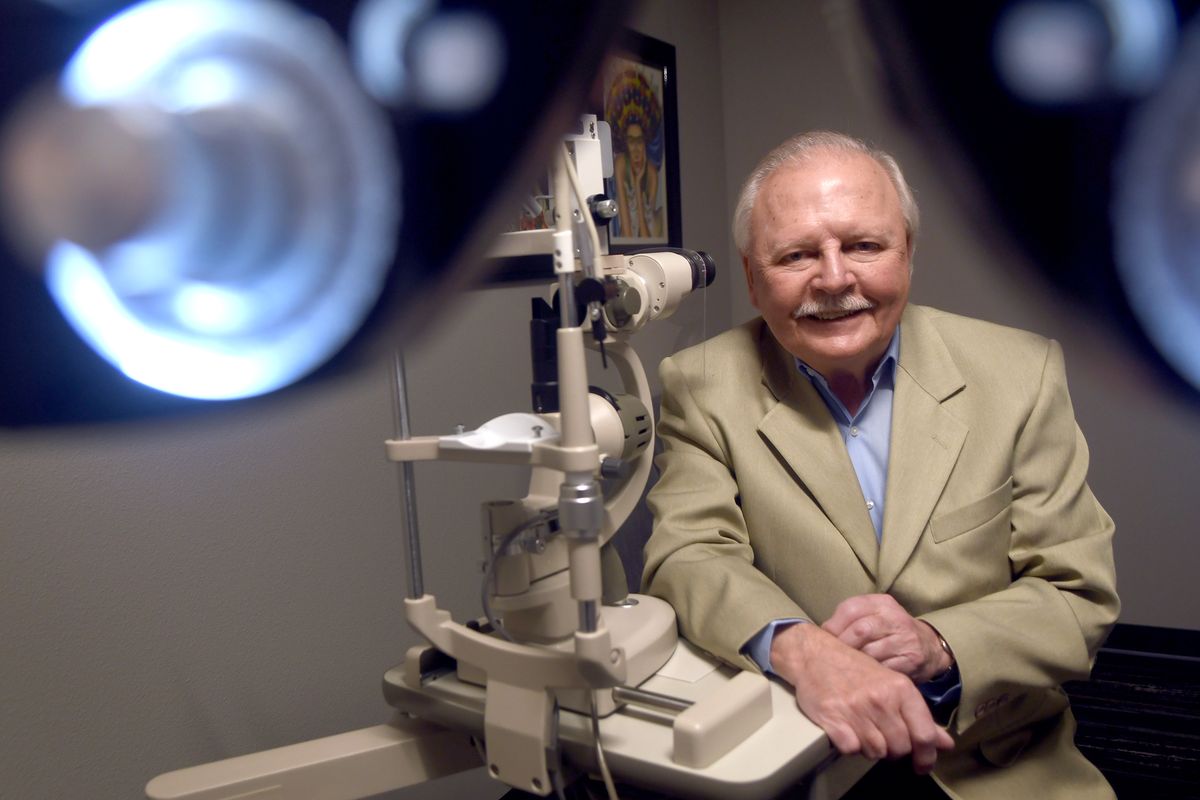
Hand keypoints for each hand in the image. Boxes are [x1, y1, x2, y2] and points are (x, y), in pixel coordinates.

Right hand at [771, 623, 954, 772]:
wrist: (816, 654)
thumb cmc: (855, 670)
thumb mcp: (893, 685)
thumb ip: (920, 716)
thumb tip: (945, 743)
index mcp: (900, 689)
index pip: (924, 735)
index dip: (926, 756)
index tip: (922, 765)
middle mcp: (880, 699)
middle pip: (900, 748)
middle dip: (893, 750)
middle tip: (883, 737)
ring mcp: (856, 708)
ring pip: (876, 752)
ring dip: (870, 747)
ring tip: (863, 730)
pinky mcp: (832, 718)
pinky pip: (851, 750)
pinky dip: (850, 745)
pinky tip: (847, 731)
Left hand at [822, 594, 951, 682]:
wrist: (930, 647)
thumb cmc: (890, 631)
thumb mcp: (873, 615)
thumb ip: (850, 620)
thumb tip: (820, 634)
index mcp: (881, 603)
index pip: (851, 609)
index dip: (833, 626)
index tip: (824, 640)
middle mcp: (895, 618)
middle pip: (860, 630)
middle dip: (843, 646)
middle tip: (833, 658)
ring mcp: (905, 639)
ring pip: (871, 652)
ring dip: (855, 663)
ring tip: (845, 668)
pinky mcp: (912, 661)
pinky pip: (884, 670)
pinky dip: (870, 676)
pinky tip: (863, 678)